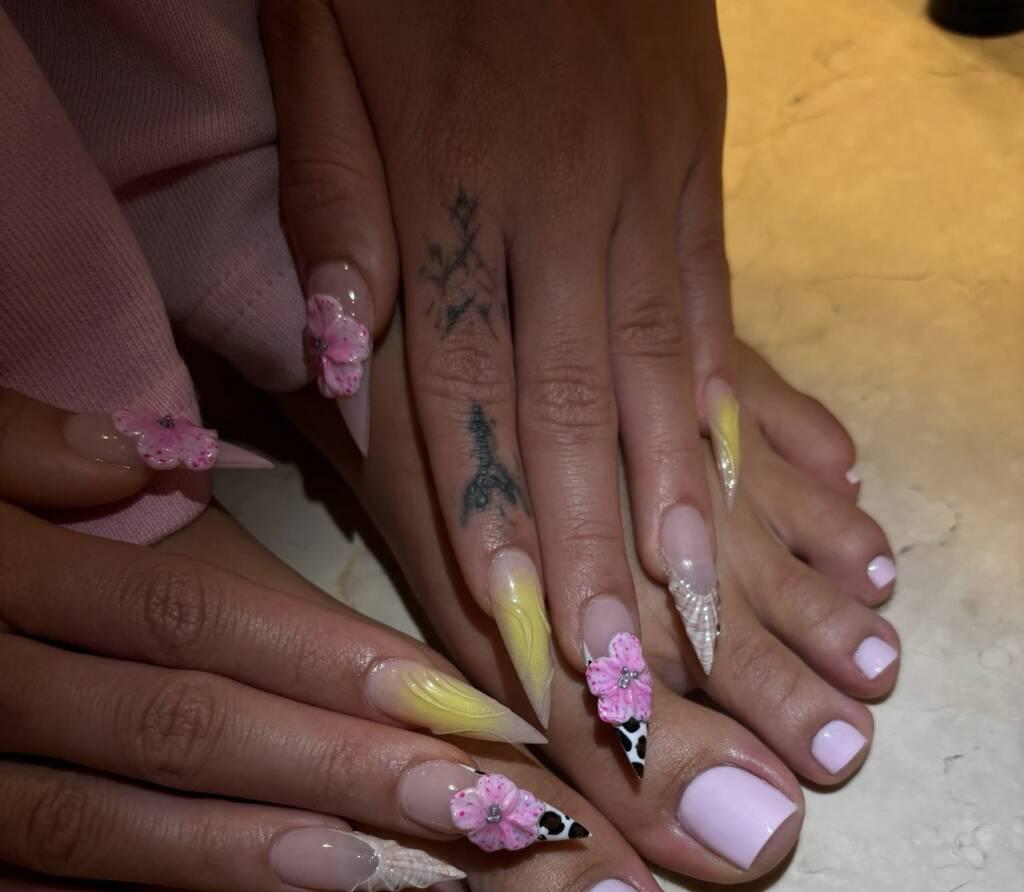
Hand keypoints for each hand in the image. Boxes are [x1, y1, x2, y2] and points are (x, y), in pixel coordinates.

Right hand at [0, 389, 564, 891]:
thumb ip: (25, 446)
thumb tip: (135, 452)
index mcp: (4, 570)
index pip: (197, 618)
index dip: (335, 660)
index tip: (463, 701)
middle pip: (181, 727)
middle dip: (335, 768)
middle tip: (470, 804)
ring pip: (102, 825)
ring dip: (241, 857)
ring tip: (376, 868)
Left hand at [261, 0, 740, 745]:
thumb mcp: (325, 45)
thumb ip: (336, 202)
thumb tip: (344, 345)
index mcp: (457, 179)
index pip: (468, 376)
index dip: (487, 503)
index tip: (511, 610)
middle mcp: (564, 199)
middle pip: (577, 400)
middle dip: (596, 538)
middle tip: (619, 654)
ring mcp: (648, 183)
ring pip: (661, 364)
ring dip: (676, 491)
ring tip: (693, 596)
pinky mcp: (694, 167)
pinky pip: (710, 301)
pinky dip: (717, 398)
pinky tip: (729, 473)